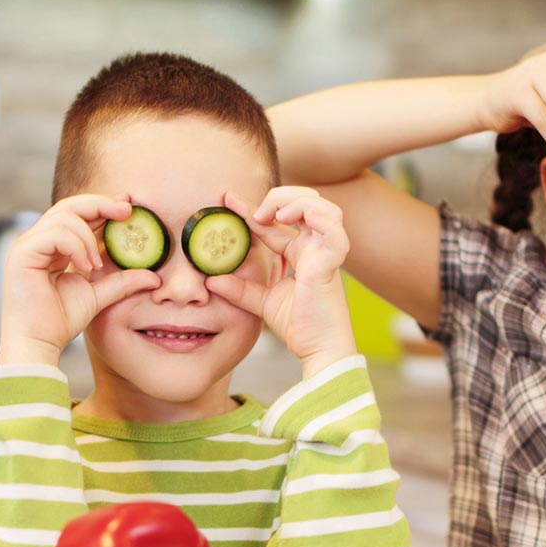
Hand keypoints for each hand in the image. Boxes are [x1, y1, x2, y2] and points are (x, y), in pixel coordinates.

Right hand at [0, 194, 159, 366]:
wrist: (39, 343)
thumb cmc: (60, 321)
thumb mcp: (99, 296)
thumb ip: (122, 282)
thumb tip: (155, 277)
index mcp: (54, 247)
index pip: (79, 215)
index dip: (104, 206)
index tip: (129, 205)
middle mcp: (39, 241)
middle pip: (70, 206)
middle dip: (101, 204)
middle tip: (127, 211)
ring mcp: (29, 245)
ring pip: (64, 216)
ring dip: (88, 236)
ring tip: (95, 264)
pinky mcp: (22, 253)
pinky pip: (55, 234)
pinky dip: (76, 245)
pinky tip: (85, 266)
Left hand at [205, 187, 357, 378]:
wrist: (319, 350)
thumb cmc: (300, 328)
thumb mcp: (262, 303)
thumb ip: (240, 289)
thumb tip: (211, 280)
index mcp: (300, 253)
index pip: (276, 221)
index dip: (251, 208)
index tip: (226, 199)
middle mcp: (315, 248)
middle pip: (307, 202)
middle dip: (281, 195)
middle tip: (257, 212)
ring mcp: (326, 253)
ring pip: (324, 208)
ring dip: (298, 201)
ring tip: (276, 213)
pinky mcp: (332, 264)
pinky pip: (335, 231)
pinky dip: (318, 217)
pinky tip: (293, 218)